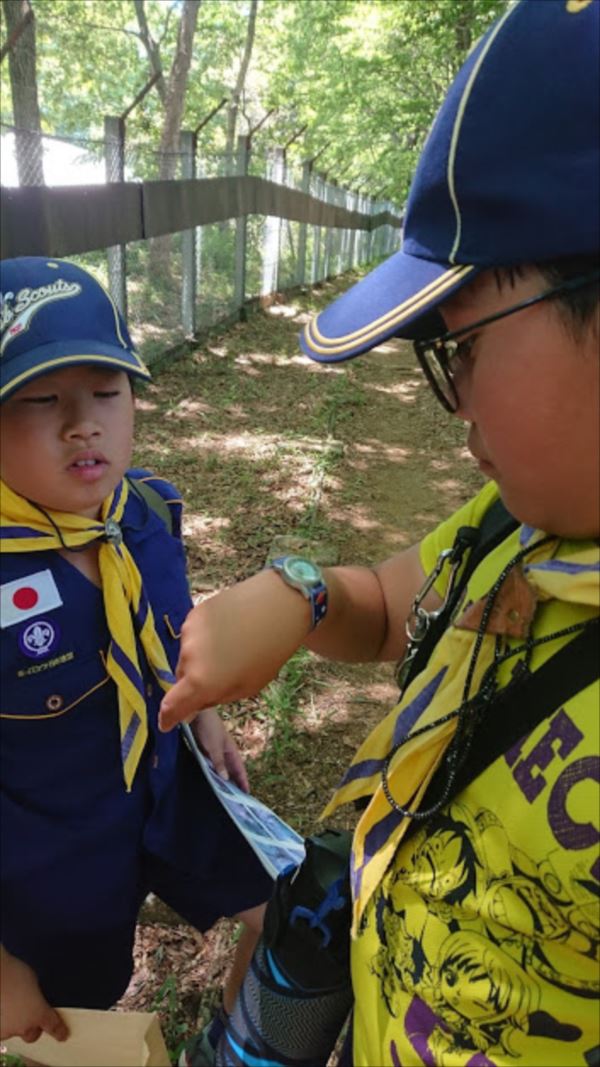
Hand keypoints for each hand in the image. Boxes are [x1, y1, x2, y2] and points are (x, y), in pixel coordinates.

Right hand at [0, 946, 68, 1043]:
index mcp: (39, 1013)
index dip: (59, 1031)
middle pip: (32, 1034)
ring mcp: (7, 1031)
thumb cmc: (12, 973)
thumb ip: (36, 995)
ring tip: (8, 1005)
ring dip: (14, 1023)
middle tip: (27, 1015)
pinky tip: (1, 1009)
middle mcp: (24, 1026)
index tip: (62, 1035)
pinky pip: (1, 1029)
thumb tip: (34, 999)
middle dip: (31, 1027)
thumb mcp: (33, 981)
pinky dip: (2, 1021)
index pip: (53, 1026)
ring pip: (14, 1031)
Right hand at [159, 571, 311, 730]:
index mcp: (201, 682)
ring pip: (187, 655)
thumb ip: (215, 698)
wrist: (278, 604)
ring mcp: (189, 632)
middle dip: (195, 683)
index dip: (168, 717)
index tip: (167, 723)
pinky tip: (227, 630)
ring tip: (230, 647)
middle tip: (223, 674)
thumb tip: (192, 705)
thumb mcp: (247, 687)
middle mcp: (188, 657)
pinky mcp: (194, 613)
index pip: (171, 707)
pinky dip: (203, 639)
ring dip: (200, 659)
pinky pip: (192, 636)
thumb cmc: (269, 652)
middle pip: (182, 679)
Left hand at [190, 708, 248, 791]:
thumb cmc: (209, 727)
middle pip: (231, 770)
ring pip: (221, 768)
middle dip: (234, 782)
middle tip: (235, 798)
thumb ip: (219, 763)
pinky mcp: (206, 749)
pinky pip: (211, 764)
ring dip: (222, 778)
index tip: (247, 794)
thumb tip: (226, 779)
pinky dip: (212, 772)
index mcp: (231, 750)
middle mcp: (225, 752)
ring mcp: (215, 751)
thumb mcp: (214, 747)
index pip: (239, 769)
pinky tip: (209, 779)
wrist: (196, 712)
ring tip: (222, 792)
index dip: (243, 781)